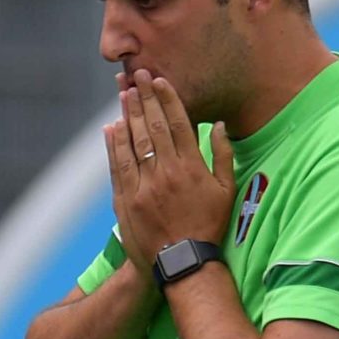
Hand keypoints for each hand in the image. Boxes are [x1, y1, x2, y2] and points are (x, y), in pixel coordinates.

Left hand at [104, 70, 234, 262]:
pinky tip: (112, 127)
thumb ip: (223, 156)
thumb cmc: (209, 225)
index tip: (160, 80)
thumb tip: (220, 125)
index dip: (168, 99)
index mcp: (192, 168)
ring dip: (129, 115)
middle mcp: (167, 173)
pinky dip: (115, 145)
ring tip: (124, 94)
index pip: (178, 124)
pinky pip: (118, 166)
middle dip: (145, 98)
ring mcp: (144, 187)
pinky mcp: (127, 200)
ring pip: (134, 143)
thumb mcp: (226, 191)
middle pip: (153, 127)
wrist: (183, 262)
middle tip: (138, 76)